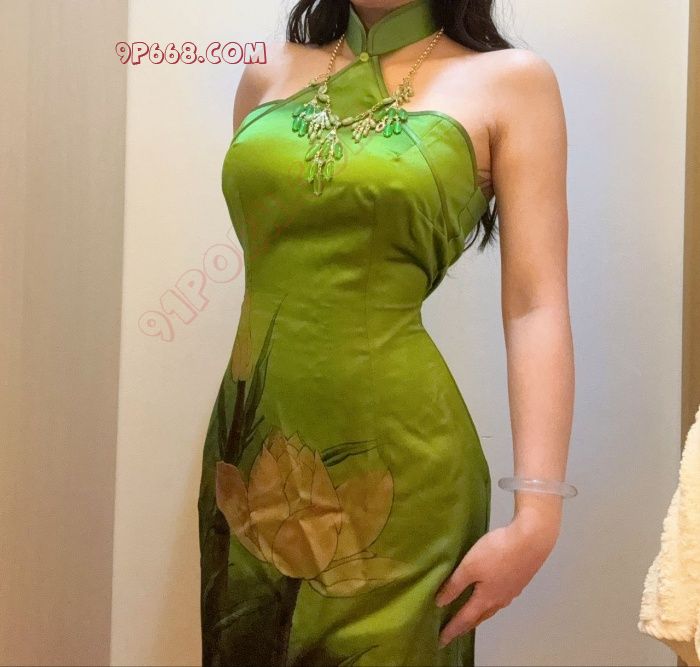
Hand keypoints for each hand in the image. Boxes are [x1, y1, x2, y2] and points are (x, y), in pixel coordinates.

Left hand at [434, 507, 560, 647]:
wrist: (531, 540)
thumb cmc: (498, 552)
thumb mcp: (470, 566)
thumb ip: (455, 584)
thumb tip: (440, 603)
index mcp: (486, 598)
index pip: (465, 619)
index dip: (452, 629)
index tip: (441, 641)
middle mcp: (500, 599)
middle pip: (480, 616)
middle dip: (467, 625)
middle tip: (456, 632)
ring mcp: (512, 590)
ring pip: (493, 607)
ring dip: (480, 614)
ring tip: (473, 615)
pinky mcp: (519, 579)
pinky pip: (502, 596)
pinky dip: (492, 601)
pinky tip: (493, 593)